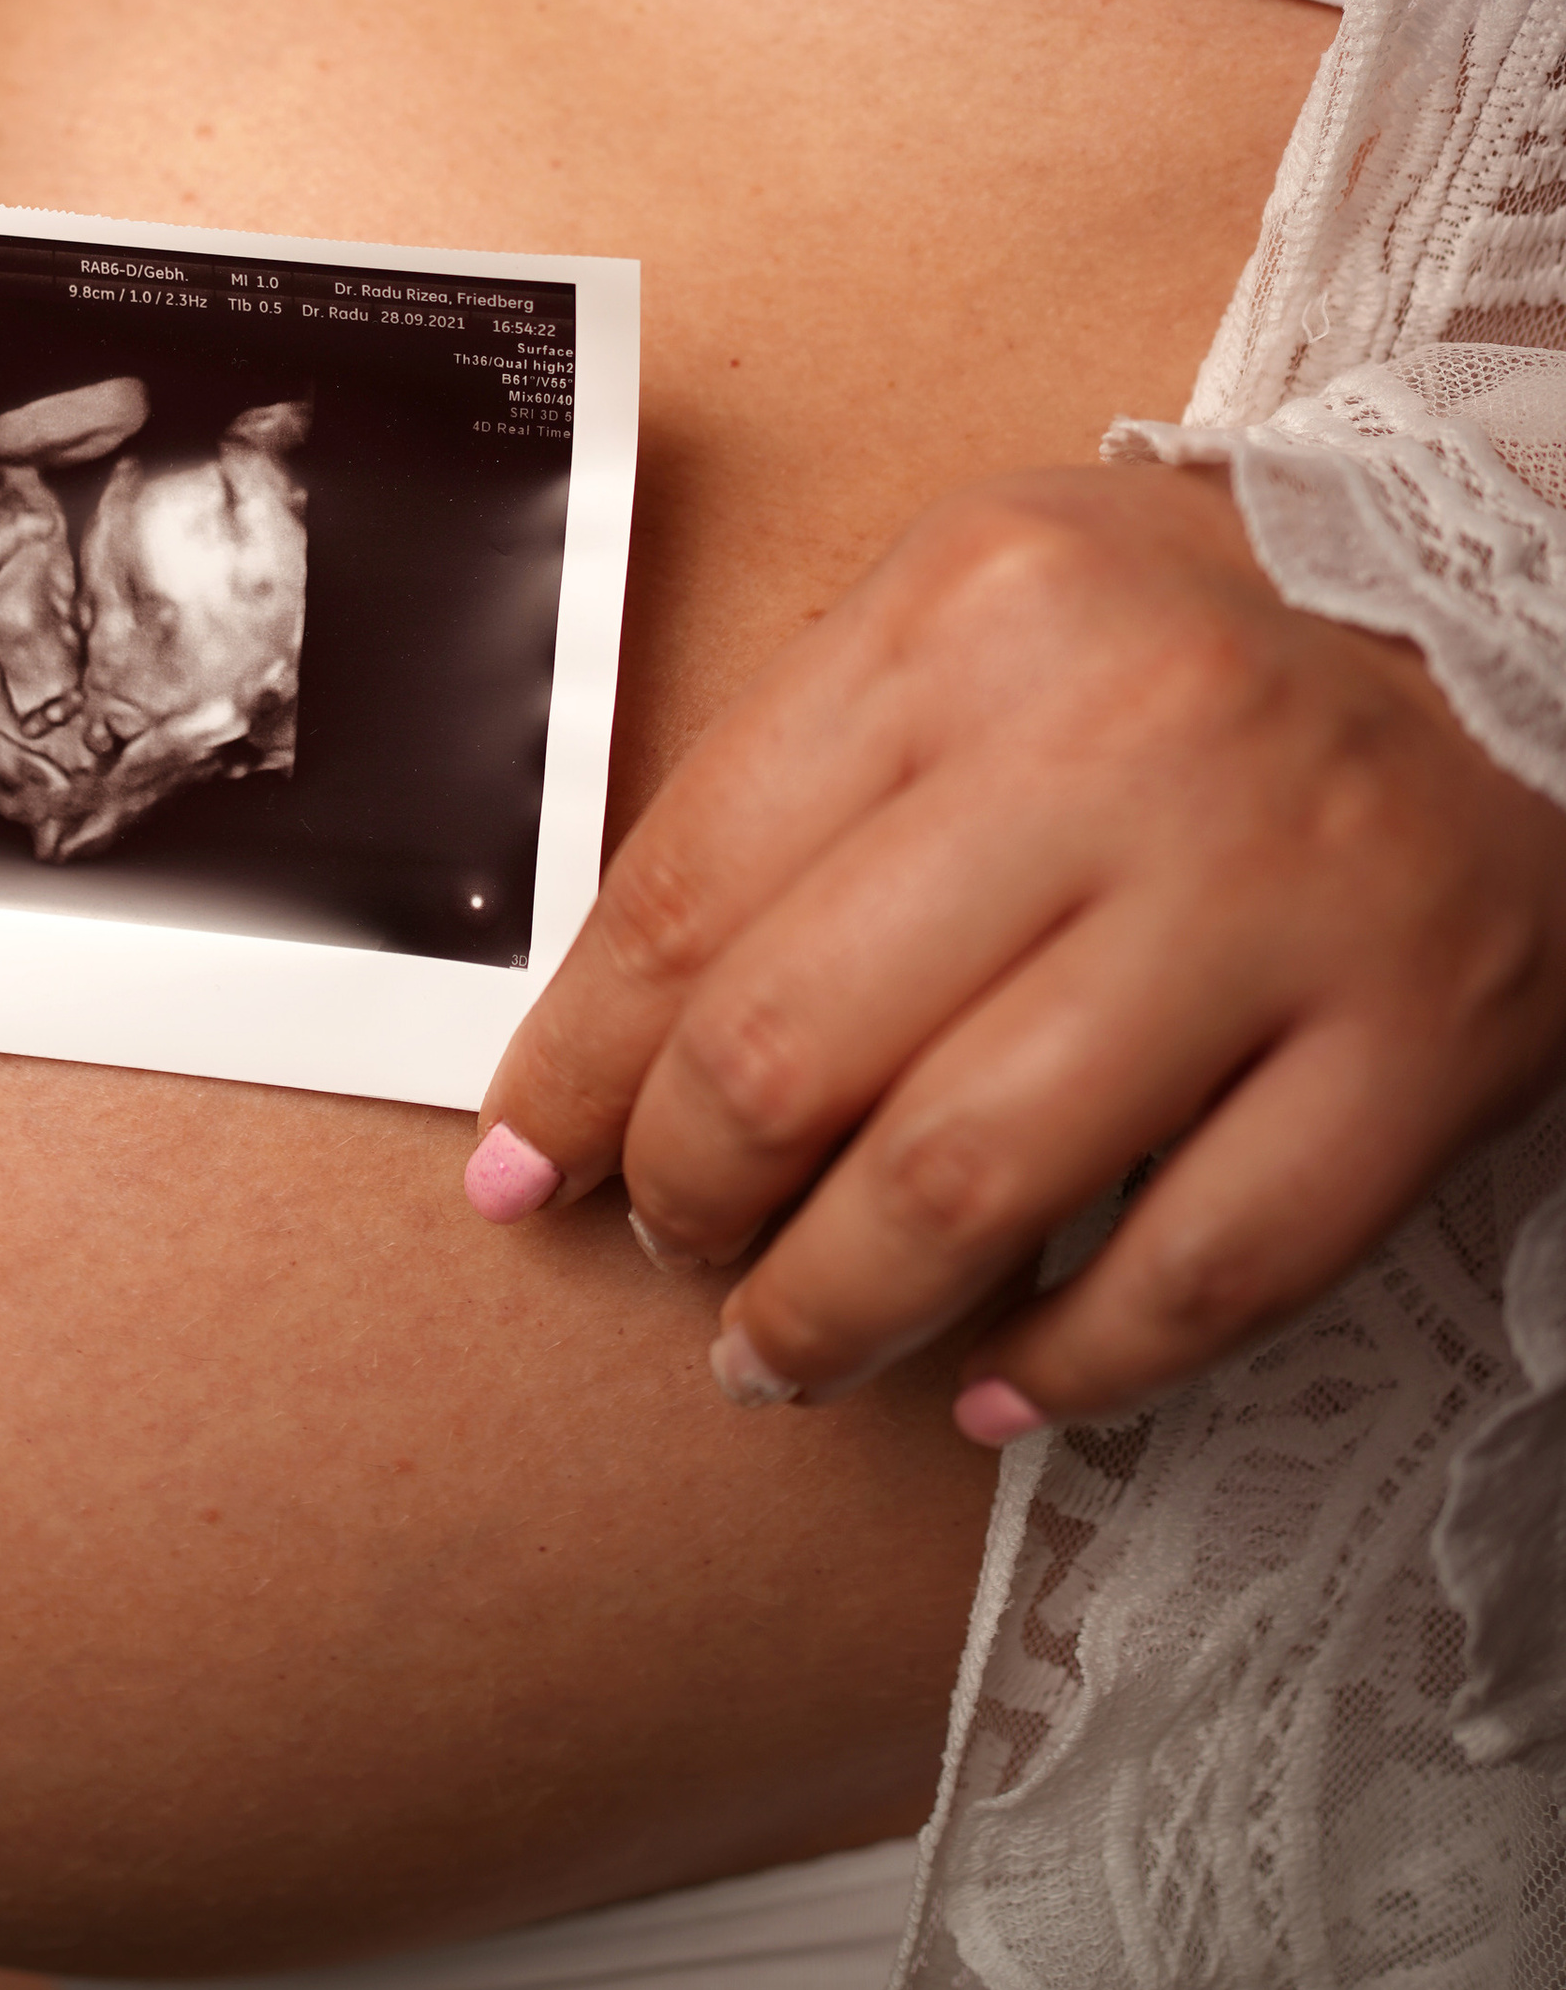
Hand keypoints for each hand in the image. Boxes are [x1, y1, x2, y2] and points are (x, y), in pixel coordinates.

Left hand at [468, 466, 1565, 1437]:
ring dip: (831, 1314)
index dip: (578, 1067)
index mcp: (971, 616)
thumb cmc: (1221, 624)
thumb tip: (624, 1018)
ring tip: (781, 1350)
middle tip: (676, 1250)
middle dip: (691, 1201)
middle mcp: (1115, 744)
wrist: (1543, 614)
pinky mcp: (1423, 1041)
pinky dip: (1068, 1370)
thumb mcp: (992, 600)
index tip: (525, 1167)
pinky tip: (993, 1389)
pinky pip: (1198, 1273)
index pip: (690, 890)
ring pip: (969, 1187)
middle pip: (796, 1052)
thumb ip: (814, 766)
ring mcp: (1279, 900)